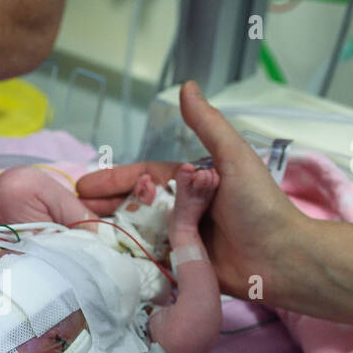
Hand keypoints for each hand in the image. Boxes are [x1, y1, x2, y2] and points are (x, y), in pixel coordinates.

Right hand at [78, 81, 311, 298]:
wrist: (281, 257)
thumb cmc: (261, 205)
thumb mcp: (233, 157)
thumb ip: (207, 125)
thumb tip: (186, 86)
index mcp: (193, 183)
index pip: (144, 178)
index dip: (114, 180)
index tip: (84, 186)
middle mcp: (184, 209)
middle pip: (134, 206)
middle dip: (103, 207)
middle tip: (71, 211)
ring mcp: (182, 239)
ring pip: (138, 231)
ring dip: (110, 230)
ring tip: (80, 232)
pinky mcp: (183, 266)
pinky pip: (150, 258)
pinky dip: (128, 255)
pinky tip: (102, 255)